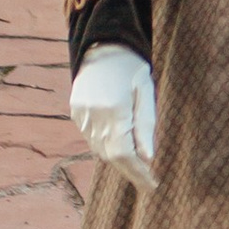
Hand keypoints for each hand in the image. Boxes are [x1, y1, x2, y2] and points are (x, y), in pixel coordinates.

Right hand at [69, 43, 156, 188]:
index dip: (138, 173)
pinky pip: (91, 137)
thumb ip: (146, 124)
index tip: (152, 185)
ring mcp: (81, 115)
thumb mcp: (146, 90)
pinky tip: (119, 144)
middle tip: (148, 181)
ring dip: (118, 159)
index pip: (125, 154)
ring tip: (137, 164)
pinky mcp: (75, 112)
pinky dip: (106, 145)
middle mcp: (94, 116)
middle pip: (111, 156)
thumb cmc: (131, 65)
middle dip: (130, 171)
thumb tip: (148, 157)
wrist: (102, 44)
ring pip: (100, 149)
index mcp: (114, 109)